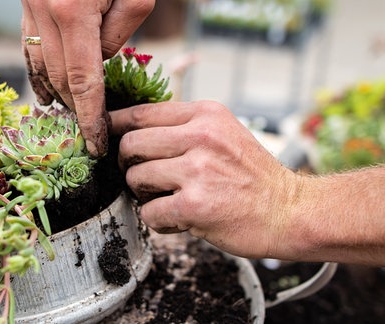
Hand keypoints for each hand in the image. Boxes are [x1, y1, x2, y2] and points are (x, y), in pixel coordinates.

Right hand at [21, 0, 154, 155]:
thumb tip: (98, 63)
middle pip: (59, 77)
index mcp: (73, 10)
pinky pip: (28, 45)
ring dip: (55, 93)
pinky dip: (37, 72)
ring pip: (40, 64)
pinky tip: (44, 92)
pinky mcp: (27, 1)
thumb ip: (118, 34)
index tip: (95, 145)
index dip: (89, 117)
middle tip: (90, 131)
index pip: (82, 81)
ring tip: (70, 116)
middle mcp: (44, 10)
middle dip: (75, 108)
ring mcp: (30, 5)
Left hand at [110, 101, 300, 258]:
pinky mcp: (194, 205)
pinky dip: (158, 220)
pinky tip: (178, 220)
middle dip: (127, 164)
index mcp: (206, 114)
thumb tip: (132, 129)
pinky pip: (149, 212)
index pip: (141, 112)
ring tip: (165, 199)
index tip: (104, 136)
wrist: (290, 212)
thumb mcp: (224, 133)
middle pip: (130, 143)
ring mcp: (198, 170)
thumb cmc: (251, 176)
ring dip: (142, 194)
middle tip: (140, 177)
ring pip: (135, 178)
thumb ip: (184, 128)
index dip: (115, 125)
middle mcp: (201, 136)